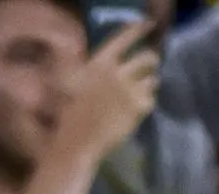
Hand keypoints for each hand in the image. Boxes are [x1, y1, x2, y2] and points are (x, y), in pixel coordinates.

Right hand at [49, 23, 159, 162]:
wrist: (76, 143)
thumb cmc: (66, 116)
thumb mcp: (68, 83)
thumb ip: (81, 66)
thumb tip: (91, 58)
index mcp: (99, 63)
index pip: (124, 38)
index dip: (138, 29)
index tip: (148, 26)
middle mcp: (118, 73)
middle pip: (147, 58)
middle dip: (151, 61)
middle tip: (149, 66)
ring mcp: (130, 90)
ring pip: (152, 80)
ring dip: (149, 83)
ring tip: (143, 90)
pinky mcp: (138, 109)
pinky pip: (151, 100)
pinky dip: (146, 104)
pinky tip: (138, 109)